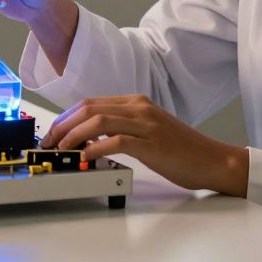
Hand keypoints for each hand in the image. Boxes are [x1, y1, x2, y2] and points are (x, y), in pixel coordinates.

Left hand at [41, 94, 248, 195]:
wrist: (212, 159)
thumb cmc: (181, 150)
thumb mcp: (147, 131)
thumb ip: (121, 129)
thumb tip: (89, 139)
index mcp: (136, 102)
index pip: (91, 103)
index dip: (66, 117)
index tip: (53, 132)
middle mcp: (139, 108)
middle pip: (89, 109)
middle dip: (63, 126)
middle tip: (49, 142)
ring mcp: (145, 124)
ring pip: (98, 121)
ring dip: (73, 136)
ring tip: (62, 150)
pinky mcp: (151, 143)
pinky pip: (115, 141)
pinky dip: (95, 149)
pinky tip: (86, 158)